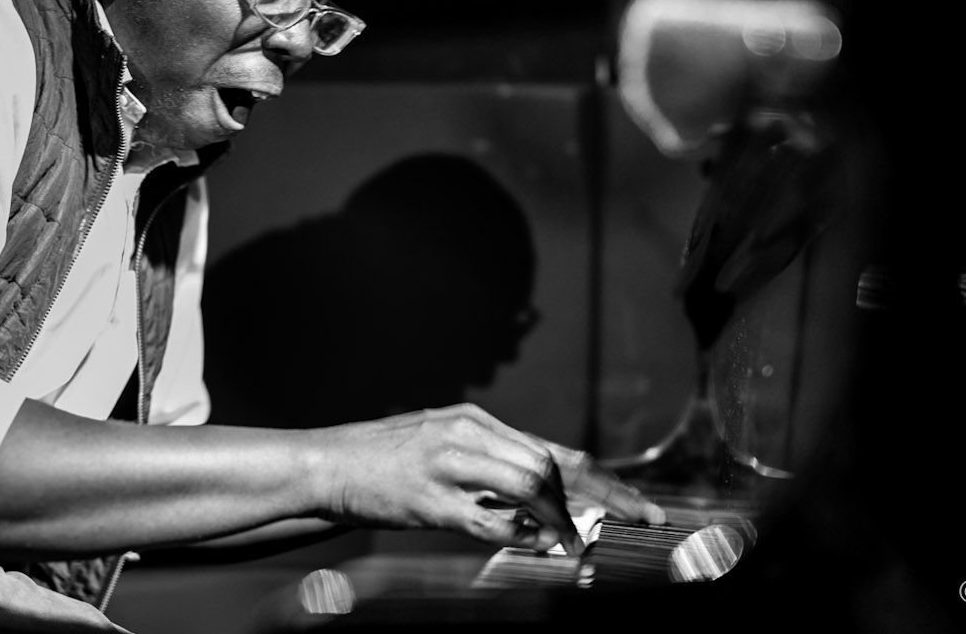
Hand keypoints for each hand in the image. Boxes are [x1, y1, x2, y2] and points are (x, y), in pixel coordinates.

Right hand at [313, 404, 663, 554]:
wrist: (326, 464)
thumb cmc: (383, 460)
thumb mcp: (441, 444)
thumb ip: (488, 463)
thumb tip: (541, 496)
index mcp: (475, 421)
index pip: (555, 449)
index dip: (604, 480)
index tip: (639, 507)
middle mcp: (468, 433)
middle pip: (552, 463)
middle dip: (598, 499)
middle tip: (627, 525)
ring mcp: (448, 463)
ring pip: (531, 481)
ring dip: (561, 518)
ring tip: (574, 543)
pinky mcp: (429, 498)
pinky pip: (490, 518)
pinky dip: (521, 532)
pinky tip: (535, 543)